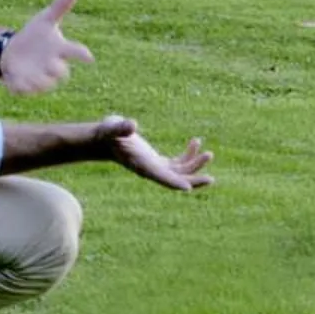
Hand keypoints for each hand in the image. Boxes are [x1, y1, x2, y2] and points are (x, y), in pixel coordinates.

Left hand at [0, 0, 93, 95]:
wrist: (14, 52)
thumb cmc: (35, 35)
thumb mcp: (45, 19)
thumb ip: (60, 6)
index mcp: (60, 49)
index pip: (76, 52)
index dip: (83, 55)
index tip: (89, 58)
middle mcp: (53, 67)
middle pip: (61, 73)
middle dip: (57, 69)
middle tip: (51, 64)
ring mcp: (39, 78)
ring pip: (43, 85)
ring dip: (37, 81)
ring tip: (27, 75)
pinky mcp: (24, 86)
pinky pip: (23, 91)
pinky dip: (18, 88)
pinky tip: (10, 81)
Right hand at [95, 115, 213, 190]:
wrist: (104, 140)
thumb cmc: (107, 133)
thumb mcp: (112, 128)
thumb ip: (120, 127)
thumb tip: (132, 124)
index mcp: (141, 165)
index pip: (159, 176)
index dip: (173, 183)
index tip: (188, 189)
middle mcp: (150, 169)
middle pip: (174, 180)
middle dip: (192, 180)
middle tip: (210, 179)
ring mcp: (155, 166)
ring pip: (179, 173)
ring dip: (195, 166)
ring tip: (209, 154)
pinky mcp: (158, 161)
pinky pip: (178, 163)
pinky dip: (189, 155)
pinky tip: (196, 142)